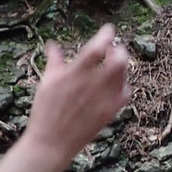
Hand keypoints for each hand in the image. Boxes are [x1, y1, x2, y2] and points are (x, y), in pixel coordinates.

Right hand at [23, 24, 131, 166]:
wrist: (52, 143)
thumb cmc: (45, 112)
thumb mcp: (46, 84)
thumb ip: (54, 62)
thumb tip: (53, 45)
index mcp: (74, 74)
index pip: (95, 48)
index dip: (105, 35)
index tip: (109, 29)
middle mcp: (92, 85)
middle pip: (118, 60)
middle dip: (119, 50)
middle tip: (114, 48)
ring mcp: (104, 99)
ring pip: (123, 75)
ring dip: (122, 65)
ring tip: (114, 64)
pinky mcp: (111, 111)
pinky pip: (126, 92)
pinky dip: (123, 84)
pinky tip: (116, 84)